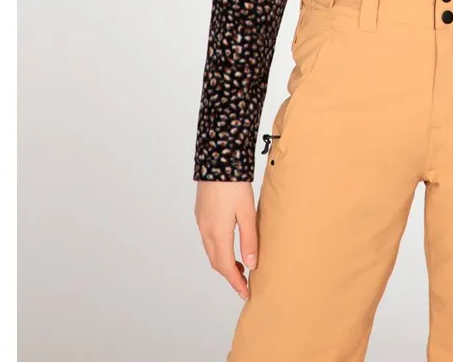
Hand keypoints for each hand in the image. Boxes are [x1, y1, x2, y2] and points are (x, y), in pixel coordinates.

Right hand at [195, 180, 257, 299]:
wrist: (217, 159)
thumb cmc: (235, 185)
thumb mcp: (247, 213)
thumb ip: (249, 240)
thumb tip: (251, 266)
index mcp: (217, 233)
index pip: (225, 267)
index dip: (236, 283)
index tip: (246, 293)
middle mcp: (206, 230)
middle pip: (216, 262)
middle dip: (229, 275)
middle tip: (244, 282)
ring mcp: (201, 221)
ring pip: (211, 251)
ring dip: (223, 262)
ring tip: (240, 266)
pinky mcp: (201, 213)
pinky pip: (208, 239)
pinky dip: (218, 249)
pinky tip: (229, 244)